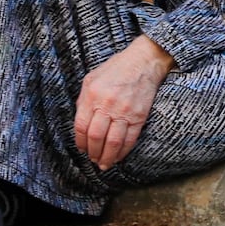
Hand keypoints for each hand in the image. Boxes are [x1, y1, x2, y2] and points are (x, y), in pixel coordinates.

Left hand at [73, 35, 173, 170]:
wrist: (144, 61)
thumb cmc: (116, 69)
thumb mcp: (92, 78)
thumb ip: (83, 101)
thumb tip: (80, 124)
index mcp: (92, 94)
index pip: (81, 126)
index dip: (80, 142)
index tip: (82, 148)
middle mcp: (107, 104)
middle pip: (96, 137)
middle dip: (93, 152)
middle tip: (93, 158)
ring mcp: (125, 111)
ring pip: (113, 142)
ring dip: (107, 157)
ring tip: (104, 164)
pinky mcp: (139, 116)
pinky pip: (130, 139)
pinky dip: (123, 152)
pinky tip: (118, 157)